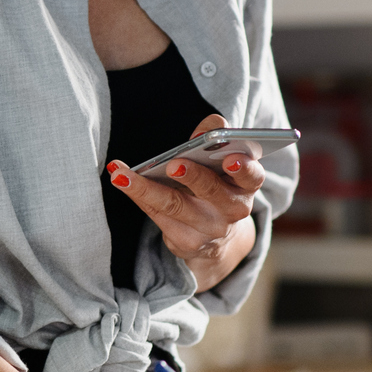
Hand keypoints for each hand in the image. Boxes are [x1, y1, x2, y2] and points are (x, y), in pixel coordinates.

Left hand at [106, 114, 263, 291]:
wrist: (216, 239)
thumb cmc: (216, 185)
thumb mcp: (222, 162)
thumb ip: (216, 137)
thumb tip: (207, 129)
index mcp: (246, 185)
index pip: (252, 176)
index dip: (243, 168)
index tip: (230, 158)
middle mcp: (233, 210)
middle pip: (213, 192)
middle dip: (194, 177)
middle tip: (174, 164)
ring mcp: (210, 230)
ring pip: (175, 206)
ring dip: (146, 188)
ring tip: (122, 174)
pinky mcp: (186, 242)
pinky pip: (156, 215)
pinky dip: (136, 195)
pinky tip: (119, 179)